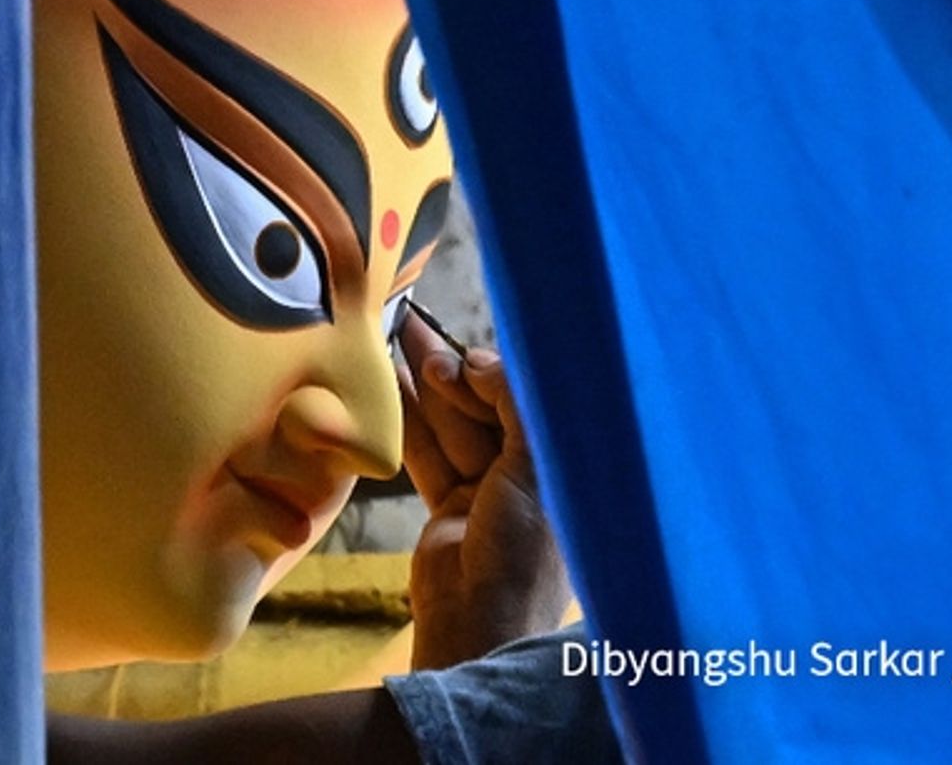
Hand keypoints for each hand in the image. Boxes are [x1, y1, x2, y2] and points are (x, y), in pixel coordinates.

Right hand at [395, 304, 569, 668]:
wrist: (481, 624)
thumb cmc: (525, 552)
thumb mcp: (534, 465)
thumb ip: (511, 404)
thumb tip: (474, 360)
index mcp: (563, 464)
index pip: (526, 398)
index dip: (492, 370)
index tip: (460, 348)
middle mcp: (528, 474)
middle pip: (484, 406)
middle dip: (450, 370)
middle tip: (414, 328)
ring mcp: (487, 491)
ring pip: (451, 425)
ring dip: (422, 386)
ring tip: (392, 340)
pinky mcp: (449, 507)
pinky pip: (428, 453)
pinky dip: (407, 421)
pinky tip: (388, 386)